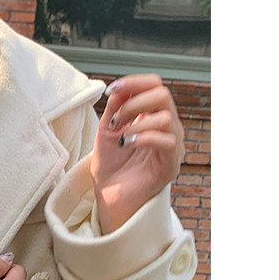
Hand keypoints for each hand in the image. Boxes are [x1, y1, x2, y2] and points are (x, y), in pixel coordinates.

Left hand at [91, 74, 184, 233]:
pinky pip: (167, 141)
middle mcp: (166, 127)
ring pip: (166, 116)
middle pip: (163, 94)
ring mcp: (171, 145)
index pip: (154, 85)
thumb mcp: (107, 131)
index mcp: (152, 116)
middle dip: (133, 102)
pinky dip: (144, 137)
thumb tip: (121, 87)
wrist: (108, 197)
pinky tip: (127, 144)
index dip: (134, 82)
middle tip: (114, 121)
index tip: (111, 89)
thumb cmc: (110, 166)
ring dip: (136, 123)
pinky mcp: (170, 165)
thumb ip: (114, 108)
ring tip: (119, 138)